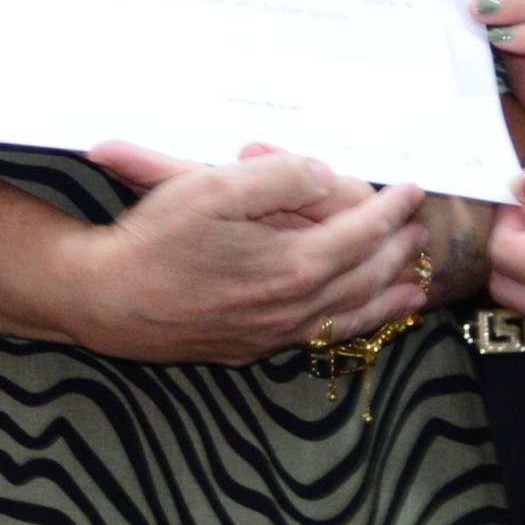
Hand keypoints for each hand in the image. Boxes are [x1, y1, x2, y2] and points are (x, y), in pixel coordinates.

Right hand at [67, 141, 427, 363]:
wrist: (105, 300)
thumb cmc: (155, 239)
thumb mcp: (215, 185)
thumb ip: (280, 177)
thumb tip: (321, 177)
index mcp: (294, 264)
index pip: (362, 231)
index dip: (391, 207)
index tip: (412, 188)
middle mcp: (294, 306)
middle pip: (364, 276)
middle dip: (397, 250)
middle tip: (419, 229)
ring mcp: (273, 332)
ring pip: (348, 316)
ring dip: (386, 296)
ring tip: (416, 286)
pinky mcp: (250, 347)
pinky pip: (319, 338)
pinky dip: (350, 327)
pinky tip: (355, 322)